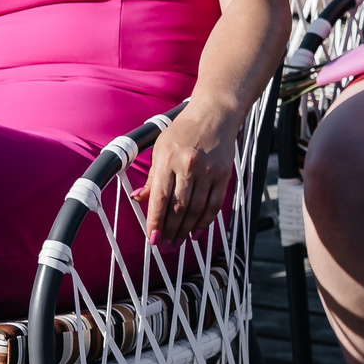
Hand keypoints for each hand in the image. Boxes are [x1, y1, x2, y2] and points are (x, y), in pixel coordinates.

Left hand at [135, 100, 238, 242]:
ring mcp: (208, 172)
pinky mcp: (224, 175)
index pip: (160, 198)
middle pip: (179, 207)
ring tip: (179, 243)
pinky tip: (198, 232)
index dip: (156, 222)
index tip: (153, 240)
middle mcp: (188, 167)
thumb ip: (152, 177)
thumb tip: (139, 199)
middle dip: (171, 231)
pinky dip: (206, 221)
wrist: (215, 115)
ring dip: (187, 230)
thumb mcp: (161, 149)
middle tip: (166, 247)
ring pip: (196, 209)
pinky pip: (214, 204)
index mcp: (168, 160)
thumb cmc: (183, 131)